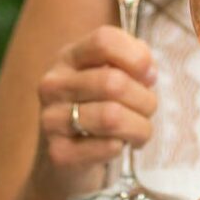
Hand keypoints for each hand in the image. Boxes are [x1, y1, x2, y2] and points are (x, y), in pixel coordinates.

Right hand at [33, 25, 158, 198]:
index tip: (148, 75)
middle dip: (146, 100)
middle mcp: (53, 84)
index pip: (105, 40)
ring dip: (140, 127)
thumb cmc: (103, 107)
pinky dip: (123, 146)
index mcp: (70, 57)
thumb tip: (147, 72)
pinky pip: (108, 146)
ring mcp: (50, 119)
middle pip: (115, 82)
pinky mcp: (58, 153)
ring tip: (138, 131)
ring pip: (113, 116)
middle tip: (146, 111)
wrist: (69, 159)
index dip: (137, 57)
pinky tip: (118, 146)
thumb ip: (135, 61)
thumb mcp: (118, 74)